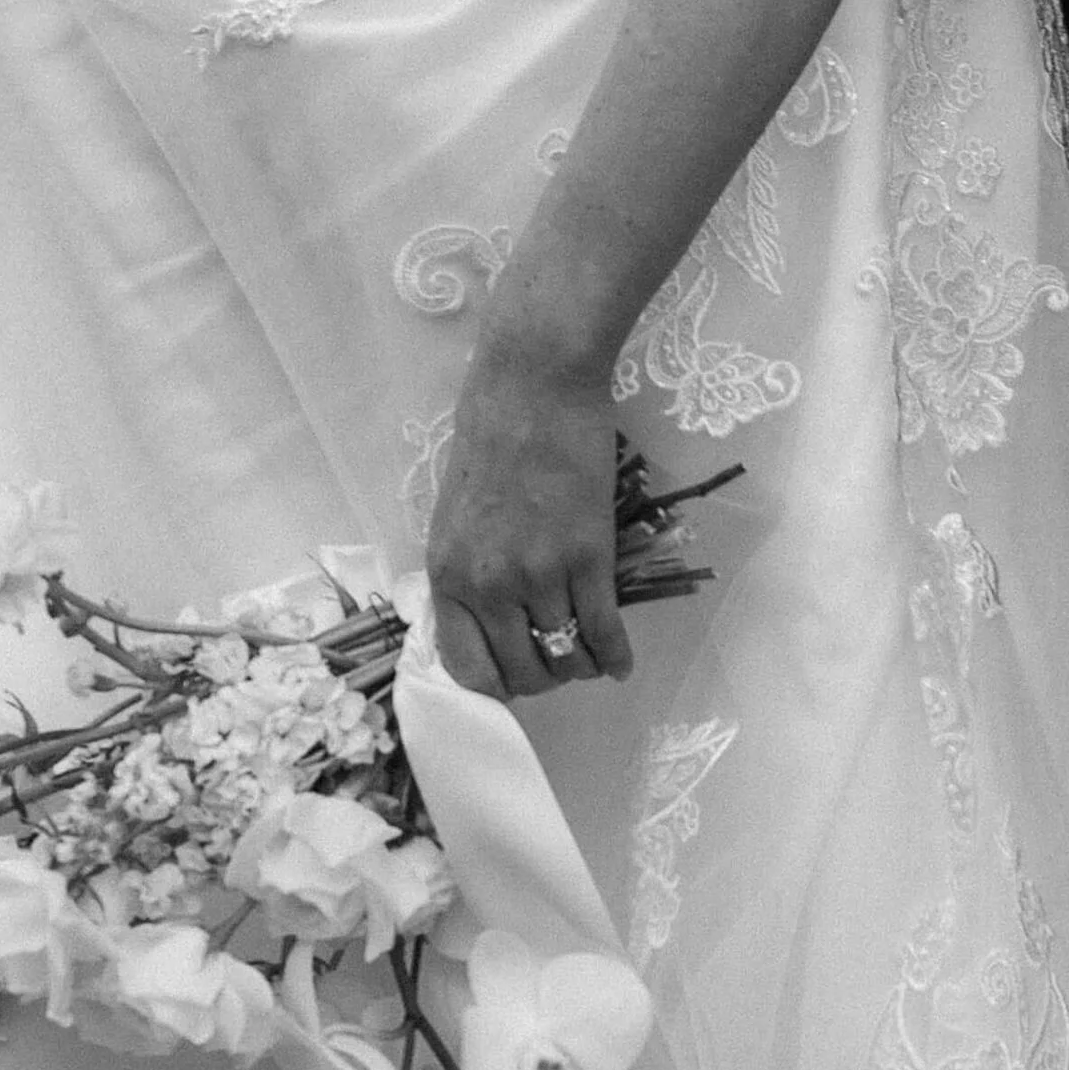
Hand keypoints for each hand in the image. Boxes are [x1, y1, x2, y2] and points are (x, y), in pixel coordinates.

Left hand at [426, 337, 631, 703]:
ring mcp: (541, 574)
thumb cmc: (490, 436)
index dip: (494, 686)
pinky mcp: (589, 556)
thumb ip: (466, 572)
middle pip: (521, 673)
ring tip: (587, 654)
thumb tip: (485, 622)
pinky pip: (604, 631)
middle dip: (541, 678)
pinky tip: (620, 663)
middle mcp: (490, 586)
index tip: (513, 676)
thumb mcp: (454, 514)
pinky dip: (615, 657)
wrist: (535, 383)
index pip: (466, 670)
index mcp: (448, 574)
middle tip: (556, 660)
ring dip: (579, 664)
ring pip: (565, 657)